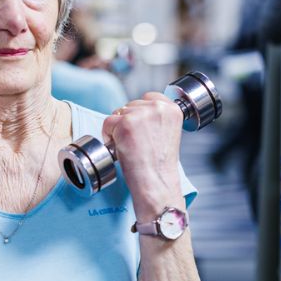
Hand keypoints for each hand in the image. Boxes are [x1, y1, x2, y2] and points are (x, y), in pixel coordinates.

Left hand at [102, 92, 183, 218]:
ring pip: (118, 113)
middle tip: (136, 143)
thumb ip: (156, 118)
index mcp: (172, 109)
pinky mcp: (126, 123)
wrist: (156, 182)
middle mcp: (158, 107)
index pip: (148, 98)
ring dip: (118, 129)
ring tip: (130, 146)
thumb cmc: (159, 165)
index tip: (141, 130)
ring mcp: (141, 114)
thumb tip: (137, 112)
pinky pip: (108, 122)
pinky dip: (108, 136)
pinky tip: (120, 148)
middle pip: (131, 105)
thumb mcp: (167, 133)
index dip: (140, 114)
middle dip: (128, 122)